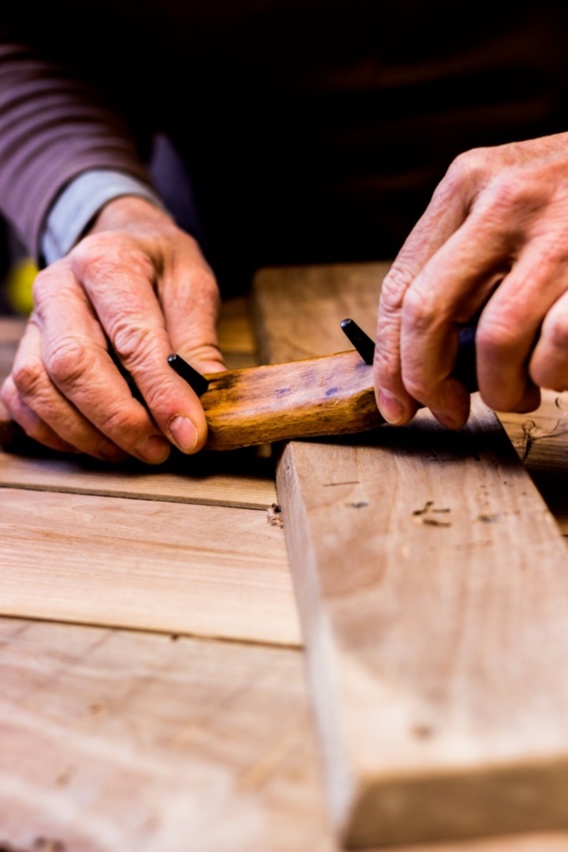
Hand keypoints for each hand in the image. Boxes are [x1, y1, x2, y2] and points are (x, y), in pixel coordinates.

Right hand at [1, 196, 224, 461]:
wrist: (122, 245)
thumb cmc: (160, 270)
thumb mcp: (193, 287)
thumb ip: (198, 343)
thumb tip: (207, 403)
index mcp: (107, 262)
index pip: (132, 337)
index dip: (162, 394)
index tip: (189, 434)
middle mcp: (59, 288)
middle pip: (73, 365)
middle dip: (119, 419)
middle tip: (159, 449)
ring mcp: (34, 321)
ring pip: (39, 387)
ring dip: (87, 433)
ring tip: (133, 449)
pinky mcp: (24, 351)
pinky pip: (21, 401)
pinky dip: (55, 433)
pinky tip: (98, 442)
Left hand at [374, 132, 567, 427]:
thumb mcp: (511, 201)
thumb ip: (464, 262)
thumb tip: (414, 361)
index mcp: (469, 182)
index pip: (399, 286)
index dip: (391, 359)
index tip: (395, 403)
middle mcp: (507, 200)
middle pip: (428, 313)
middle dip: (427, 381)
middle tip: (446, 411)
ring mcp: (561, 232)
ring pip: (495, 341)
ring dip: (502, 389)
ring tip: (520, 392)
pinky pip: (554, 347)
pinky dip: (552, 374)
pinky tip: (558, 369)